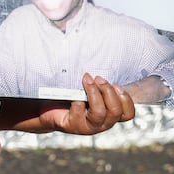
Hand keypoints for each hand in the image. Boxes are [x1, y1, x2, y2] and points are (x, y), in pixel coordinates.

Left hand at [0, 73, 134, 134]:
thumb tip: (102, 46)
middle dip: (108, 91)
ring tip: (86, 79)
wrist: (45, 107)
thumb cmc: (69, 92)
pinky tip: (73, 95)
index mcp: (109, 114)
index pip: (128, 114)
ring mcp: (88, 127)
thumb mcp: (87, 86)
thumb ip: (98, 78)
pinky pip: (80, 113)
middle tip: (97, 77)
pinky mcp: (73, 126)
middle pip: (116, 112)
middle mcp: (102, 123)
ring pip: (100, 113)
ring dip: (95, 93)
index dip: (126, 99)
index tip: (116, 83)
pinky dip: (78, 102)